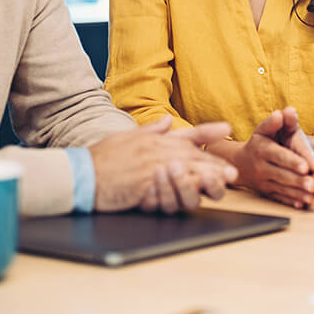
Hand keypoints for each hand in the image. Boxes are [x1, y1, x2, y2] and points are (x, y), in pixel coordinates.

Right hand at [89, 119, 236, 212]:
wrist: (81, 174)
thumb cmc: (101, 158)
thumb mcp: (127, 137)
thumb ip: (150, 130)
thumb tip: (167, 121)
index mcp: (153, 140)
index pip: (185, 134)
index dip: (207, 132)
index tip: (226, 128)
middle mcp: (155, 150)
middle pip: (191, 156)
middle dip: (213, 163)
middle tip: (232, 171)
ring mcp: (151, 166)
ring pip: (186, 171)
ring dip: (206, 177)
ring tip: (222, 181)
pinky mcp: (144, 184)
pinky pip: (170, 188)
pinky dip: (184, 189)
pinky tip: (198, 192)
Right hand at [223, 110, 313, 208]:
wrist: (239, 163)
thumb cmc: (258, 143)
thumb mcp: (263, 129)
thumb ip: (274, 122)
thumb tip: (283, 113)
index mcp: (262, 149)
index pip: (279, 156)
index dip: (293, 161)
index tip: (306, 166)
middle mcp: (262, 167)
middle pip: (283, 174)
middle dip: (299, 180)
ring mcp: (264, 182)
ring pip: (284, 188)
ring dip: (300, 192)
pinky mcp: (267, 193)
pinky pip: (281, 198)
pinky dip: (293, 201)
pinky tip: (305, 203)